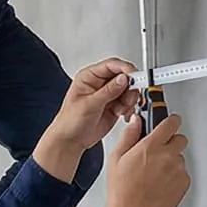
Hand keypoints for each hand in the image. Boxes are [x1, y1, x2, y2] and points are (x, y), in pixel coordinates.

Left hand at [31, 57, 138, 179]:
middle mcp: (99, 83)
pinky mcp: (115, 105)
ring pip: (129, 89)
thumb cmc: (70, 121)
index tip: (136, 76)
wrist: (71, 140)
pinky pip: (129, 101)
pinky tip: (120, 114)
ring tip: (119, 109)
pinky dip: (129, 107)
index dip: (125, 68)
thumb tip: (124, 78)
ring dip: (129, 99)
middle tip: (128, 98)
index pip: (112, 65)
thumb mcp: (89, 104)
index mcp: (89, 77)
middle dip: (130, 87)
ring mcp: (108, 94)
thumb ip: (108, 91)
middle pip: (124, 76)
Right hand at [98, 112, 192, 206]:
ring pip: (180, 157)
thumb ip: (129, 136)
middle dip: (170, 142)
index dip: (169, 121)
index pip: (171, 122)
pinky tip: (159, 183)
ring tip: (154, 174)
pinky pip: (182, 173)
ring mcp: (178, 170)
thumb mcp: (116, 158)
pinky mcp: (184, 183)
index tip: (168, 122)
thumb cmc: (122, 190)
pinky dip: (174, 176)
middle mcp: (168, 155)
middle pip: (180, 139)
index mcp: (151, 146)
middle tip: (157, 152)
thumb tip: (137, 122)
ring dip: (171, 161)